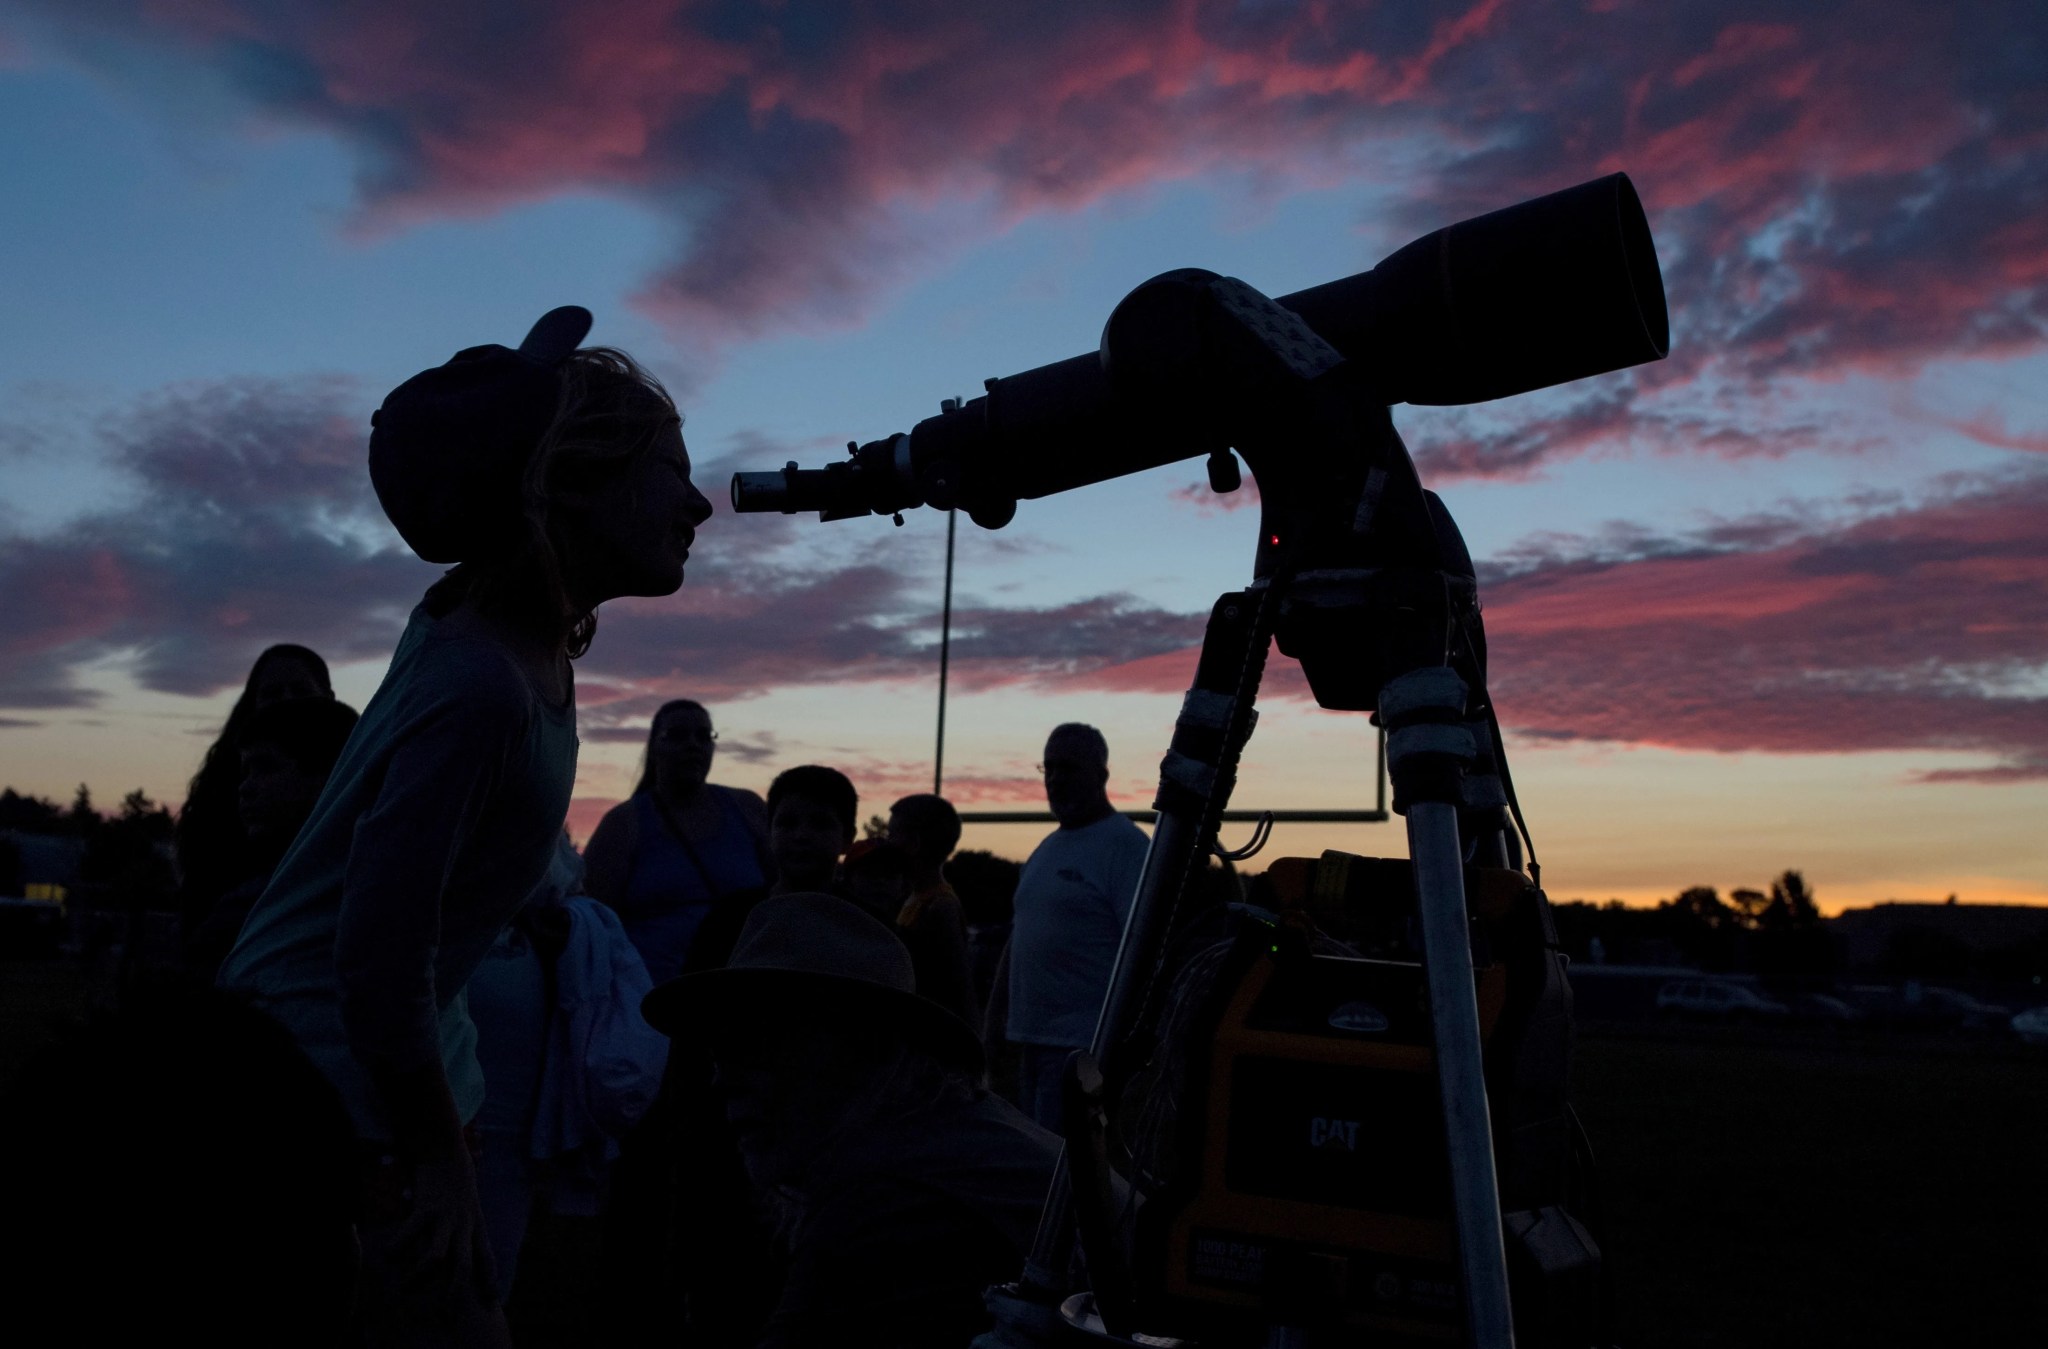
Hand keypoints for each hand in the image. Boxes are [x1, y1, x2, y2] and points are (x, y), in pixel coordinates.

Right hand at [360, 1150, 511, 1346]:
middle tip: (446, 1314)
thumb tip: (454, 1252)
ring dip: (420, 1276)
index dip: (489, 1279)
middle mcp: (464, 1223)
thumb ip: (463, 1227)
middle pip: (464, 1266)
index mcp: (475, 1223)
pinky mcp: (426, 1206)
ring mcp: (446, 1216)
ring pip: (437, 1256)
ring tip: (407, 1287)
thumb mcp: (468, 1204)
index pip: (486, 1256)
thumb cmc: (455, 1179)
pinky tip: (388, 1254)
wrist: (445, 1149)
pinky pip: (411, 1232)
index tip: (491, 1299)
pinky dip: (398, 1247)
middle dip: (455, 1293)